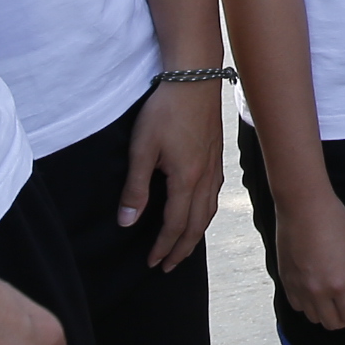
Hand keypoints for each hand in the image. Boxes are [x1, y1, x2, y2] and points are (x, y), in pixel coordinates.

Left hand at [119, 80, 225, 269]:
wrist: (194, 78)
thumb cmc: (165, 110)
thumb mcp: (142, 149)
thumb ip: (135, 188)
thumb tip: (127, 222)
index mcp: (186, 180)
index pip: (174, 225)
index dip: (163, 247)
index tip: (152, 262)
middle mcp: (205, 179)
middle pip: (196, 225)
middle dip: (181, 249)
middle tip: (168, 267)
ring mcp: (215, 168)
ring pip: (208, 212)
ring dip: (195, 235)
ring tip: (184, 247)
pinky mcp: (217, 157)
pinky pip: (214, 197)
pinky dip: (206, 214)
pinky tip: (200, 212)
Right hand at [276, 186, 344, 332]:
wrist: (302, 205)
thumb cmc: (333, 221)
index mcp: (338, 283)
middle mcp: (316, 290)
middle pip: (331, 323)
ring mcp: (298, 287)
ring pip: (313, 317)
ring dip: (326, 315)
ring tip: (335, 303)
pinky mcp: (285, 280)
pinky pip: (296, 306)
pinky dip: (308, 307)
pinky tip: (316, 295)